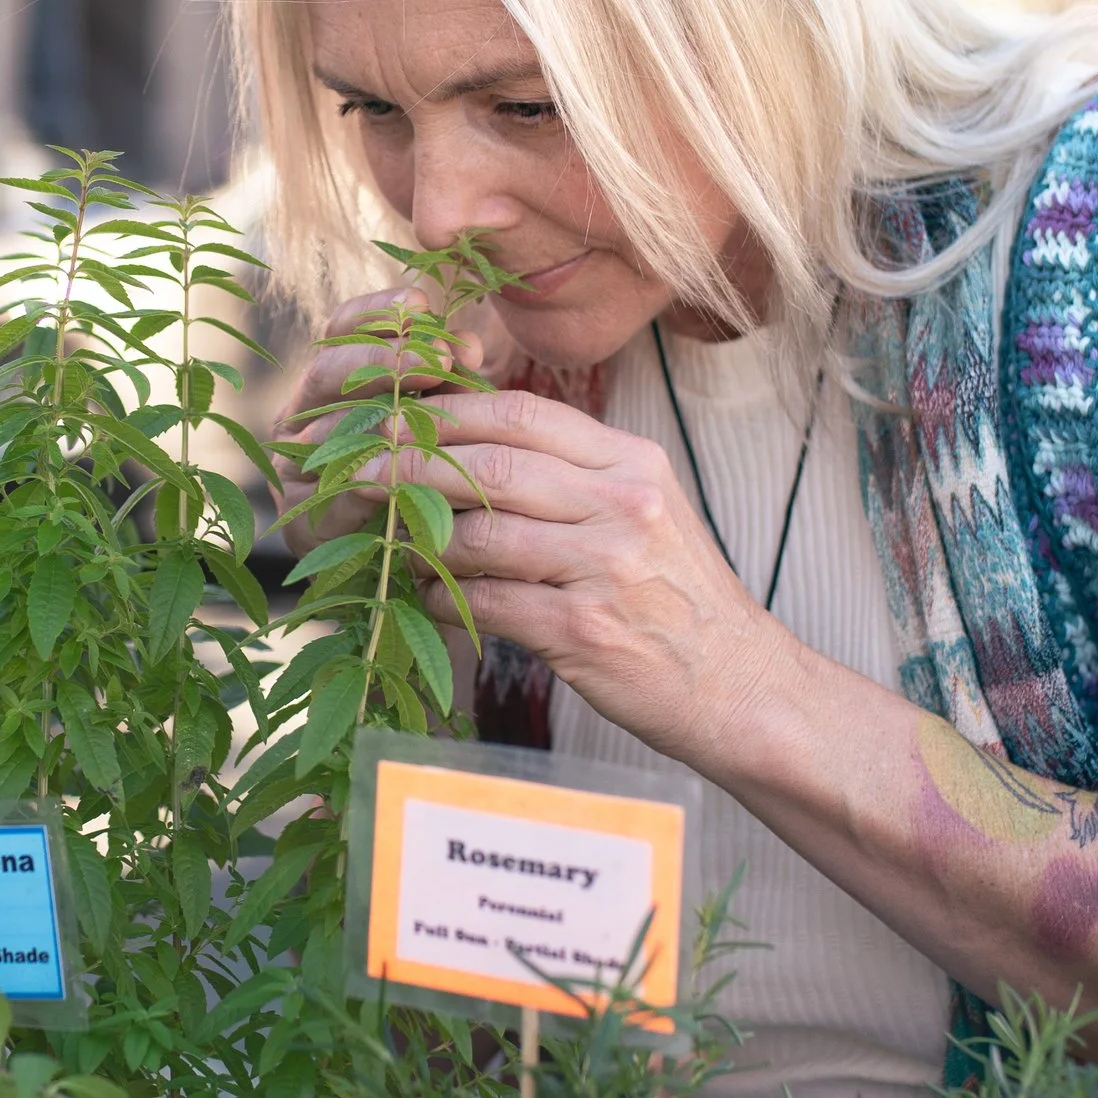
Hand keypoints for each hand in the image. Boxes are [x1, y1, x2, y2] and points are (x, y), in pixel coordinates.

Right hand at [272, 284, 505, 543]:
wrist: (402, 572)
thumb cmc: (423, 481)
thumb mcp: (435, 421)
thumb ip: (446, 384)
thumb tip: (469, 347)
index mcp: (332, 387)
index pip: (340, 331)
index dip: (376, 311)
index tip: (420, 300)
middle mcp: (302, 421)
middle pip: (327, 371)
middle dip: (384, 358)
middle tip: (438, 358)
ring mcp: (296, 472)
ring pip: (326, 429)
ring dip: (381, 416)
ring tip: (431, 409)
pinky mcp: (308, 523)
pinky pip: (335, 494)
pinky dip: (372, 480)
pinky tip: (408, 472)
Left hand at [366, 386, 785, 763]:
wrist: (740, 686)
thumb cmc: (680, 598)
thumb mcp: (648, 510)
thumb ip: (576, 473)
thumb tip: (476, 444)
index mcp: (633, 462)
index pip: (522, 412)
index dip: (446, 411)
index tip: (394, 415)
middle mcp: (623, 505)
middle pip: (490, 465)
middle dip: (410, 463)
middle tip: (357, 469)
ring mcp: (604, 568)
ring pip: (479, 533)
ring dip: (419, 537)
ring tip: (387, 538)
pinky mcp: (582, 632)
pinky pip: (486, 602)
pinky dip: (442, 598)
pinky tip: (424, 596)